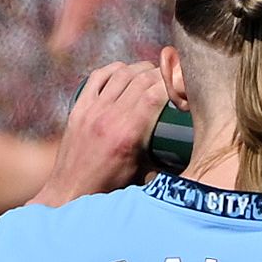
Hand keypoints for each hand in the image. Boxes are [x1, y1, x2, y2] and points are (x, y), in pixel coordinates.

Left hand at [46, 61, 175, 208]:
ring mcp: (91, 111)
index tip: (184, 83)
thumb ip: (166, 160)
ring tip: (152, 73)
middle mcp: (108, 117)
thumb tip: (191, 145)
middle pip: (141, 79)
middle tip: (172, 76)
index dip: (173, 82)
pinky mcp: (78, 109)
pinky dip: (114, 69)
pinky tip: (125, 71)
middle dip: (161, 73)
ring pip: (121, 74)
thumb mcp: (144, 174)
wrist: (70, 192)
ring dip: (140, 68)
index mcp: (127, 134)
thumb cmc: (108, 187)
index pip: (156, 93)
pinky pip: (97, 77)